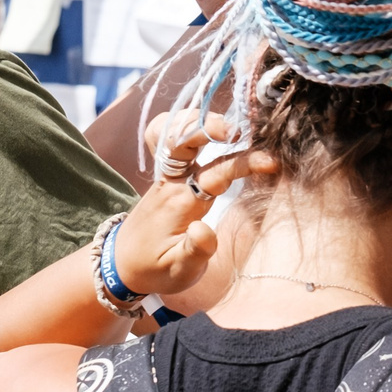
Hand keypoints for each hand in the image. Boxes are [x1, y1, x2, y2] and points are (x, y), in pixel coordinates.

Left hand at [111, 112, 276, 298]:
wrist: (122, 264)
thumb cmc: (156, 269)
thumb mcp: (179, 272)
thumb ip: (194, 251)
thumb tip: (203, 228)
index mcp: (181, 204)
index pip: (216, 174)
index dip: (243, 163)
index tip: (270, 161)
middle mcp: (172, 184)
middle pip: (183, 141)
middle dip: (208, 126)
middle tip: (236, 129)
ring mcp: (166, 176)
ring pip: (171, 133)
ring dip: (195, 120)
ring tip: (223, 123)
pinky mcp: (165, 174)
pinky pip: (163, 137)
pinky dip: (179, 123)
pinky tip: (201, 123)